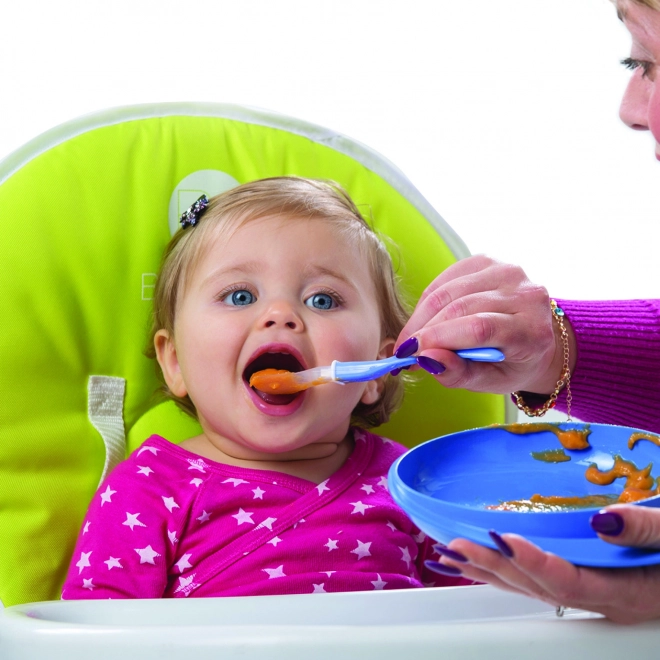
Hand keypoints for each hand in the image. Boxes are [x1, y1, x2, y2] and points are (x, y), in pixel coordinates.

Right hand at [395, 255, 574, 393]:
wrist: (535, 337)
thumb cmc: (512, 364)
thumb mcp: (490, 382)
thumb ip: (459, 374)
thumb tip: (426, 359)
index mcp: (532, 331)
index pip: (480, 328)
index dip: (439, 338)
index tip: (410, 354)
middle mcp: (526, 295)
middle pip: (461, 307)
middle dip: (424, 330)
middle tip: (404, 350)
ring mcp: (508, 272)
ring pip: (449, 290)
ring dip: (421, 316)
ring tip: (411, 337)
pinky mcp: (489, 261)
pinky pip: (447, 278)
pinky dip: (428, 300)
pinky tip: (425, 318)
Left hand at [430, 504, 659, 623]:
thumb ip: (647, 529)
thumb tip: (603, 519)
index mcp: (626, 592)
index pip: (569, 581)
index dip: (533, 562)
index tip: (502, 539)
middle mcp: (602, 599)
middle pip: (537, 587)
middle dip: (492, 566)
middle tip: (453, 547)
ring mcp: (593, 593)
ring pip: (531, 587)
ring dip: (488, 570)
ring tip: (448, 555)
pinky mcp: (588, 581)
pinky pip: (538, 579)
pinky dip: (505, 568)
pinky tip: (481, 558)